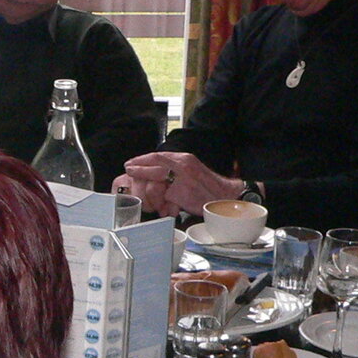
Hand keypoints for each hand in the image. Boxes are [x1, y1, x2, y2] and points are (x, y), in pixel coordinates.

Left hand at [121, 152, 240, 218]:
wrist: (228, 197)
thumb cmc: (210, 188)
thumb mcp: (192, 172)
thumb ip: (176, 171)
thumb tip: (158, 176)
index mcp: (185, 159)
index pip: (159, 155)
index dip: (143, 159)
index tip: (132, 162)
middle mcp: (183, 165)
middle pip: (156, 162)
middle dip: (140, 167)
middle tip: (128, 169)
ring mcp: (183, 177)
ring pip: (158, 176)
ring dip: (146, 180)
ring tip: (137, 184)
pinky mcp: (183, 191)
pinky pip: (166, 194)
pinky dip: (159, 198)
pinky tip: (154, 202)